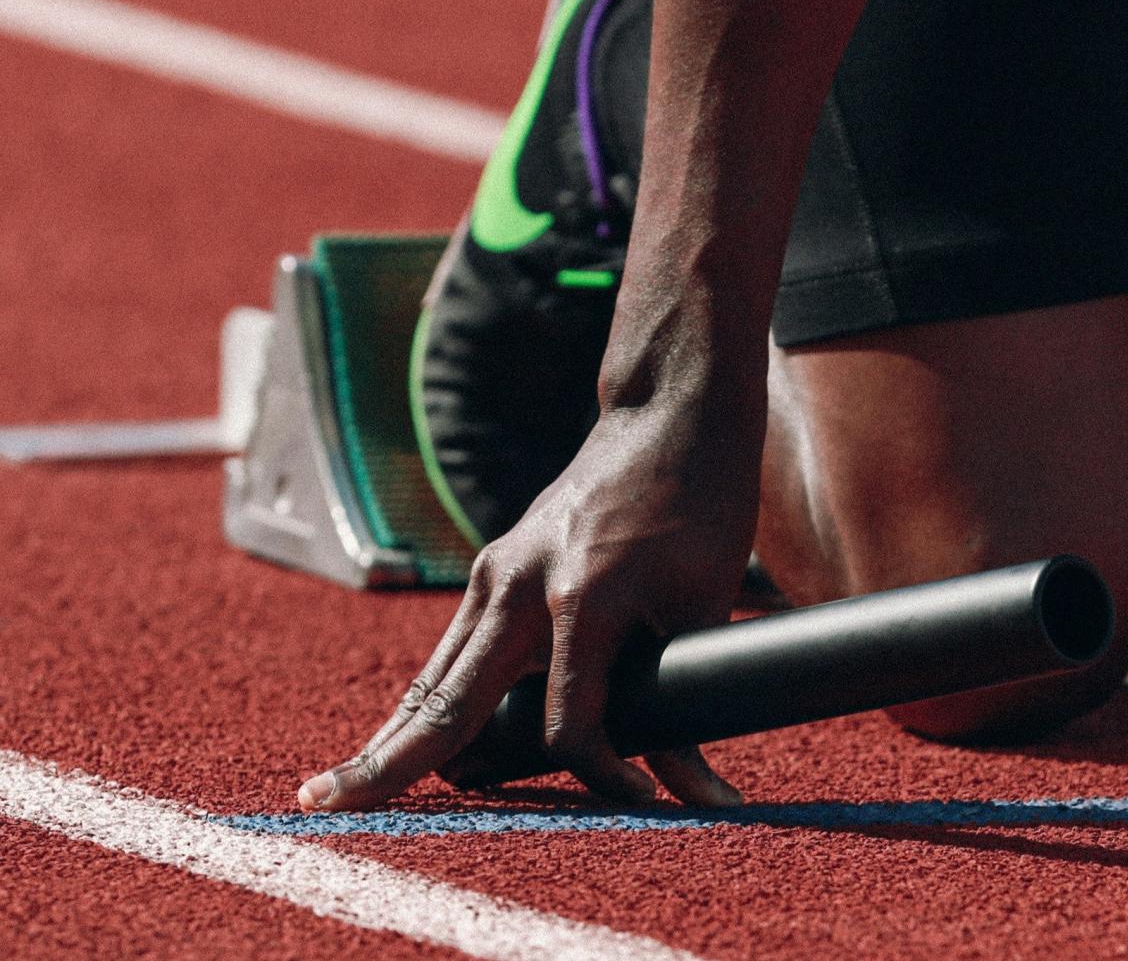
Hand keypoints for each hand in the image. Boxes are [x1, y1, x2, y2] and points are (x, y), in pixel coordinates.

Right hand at [298, 400, 761, 810]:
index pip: (569, 724)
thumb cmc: (700, 507)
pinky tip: (398, 742)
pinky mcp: (494, 570)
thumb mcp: (705, 606)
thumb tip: (693, 791)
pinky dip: (427, 701)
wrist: (668, 418)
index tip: (644, 804)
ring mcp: (497, 573)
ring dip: (393, 736)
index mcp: (582, 597)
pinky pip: (452, 651)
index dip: (606, 776)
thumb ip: (686, 699)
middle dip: (390, 762)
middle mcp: (519, 585)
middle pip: (447, 702)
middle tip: (324, 806)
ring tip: (338, 791)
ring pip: (435, 678)